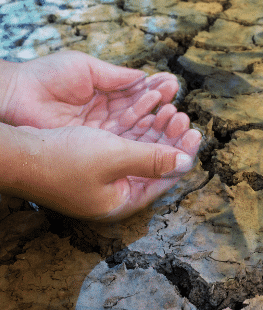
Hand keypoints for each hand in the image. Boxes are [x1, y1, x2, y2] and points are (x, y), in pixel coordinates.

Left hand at [0, 50, 179, 134]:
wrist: (16, 97)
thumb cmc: (45, 77)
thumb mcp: (86, 68)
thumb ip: (117, 76)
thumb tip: (145, 77)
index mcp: (104, 93)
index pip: (137, 94)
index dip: (156, 91)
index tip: (173, 86)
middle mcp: (106, 116)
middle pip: (141, 115)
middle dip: (162, 110)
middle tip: (178, 106)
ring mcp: (101, 133)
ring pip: (136, 131)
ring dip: (156, 125)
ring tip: (174, 116)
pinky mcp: (94, 148)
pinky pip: (123, 144)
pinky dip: (141, 139)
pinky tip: (158, 131)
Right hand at [13, 116, 200, 221]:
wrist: (16, 153)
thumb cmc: (62, 159)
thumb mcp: (115, 157)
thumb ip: (153, 159)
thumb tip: (186, 163)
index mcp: (124, 201)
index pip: (165, 179)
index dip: (183, 154)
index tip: (196, 133)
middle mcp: (116, 193)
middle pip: (155, 164)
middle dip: (170, 138)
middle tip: (182, 116)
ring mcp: (103, 179)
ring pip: (139, 152)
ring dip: (155, 130)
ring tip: (169, 109)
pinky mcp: (92, 163)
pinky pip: (123, 145)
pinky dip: (136, 129)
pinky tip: (147, 112)